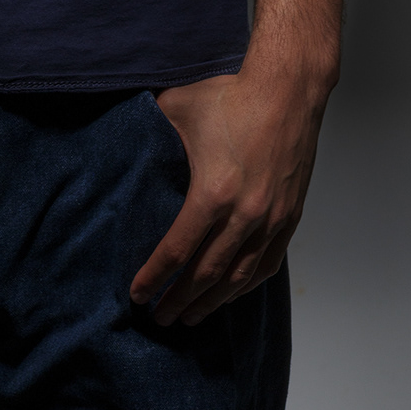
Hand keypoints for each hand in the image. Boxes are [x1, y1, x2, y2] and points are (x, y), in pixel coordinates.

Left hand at [130, 64, 328, 327]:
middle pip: (206, 274)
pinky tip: (230, 294)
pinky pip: (267, 264)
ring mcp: (271, 220)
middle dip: (179, 300)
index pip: (176, 251)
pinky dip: (246, 286)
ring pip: (238, 278)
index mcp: (212, 193)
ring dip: (212, 301)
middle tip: (160, 318)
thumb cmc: (232, 97)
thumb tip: (121, 138)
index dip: (154, 277)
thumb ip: (149, 131)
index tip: (138, 294)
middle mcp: (244, 215)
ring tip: (191, 316)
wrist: (288, 91)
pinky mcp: (289, 217)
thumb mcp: (178, 109)